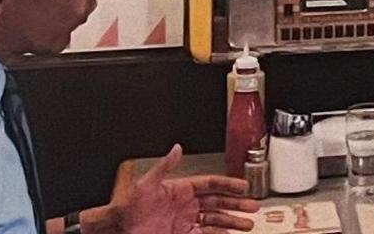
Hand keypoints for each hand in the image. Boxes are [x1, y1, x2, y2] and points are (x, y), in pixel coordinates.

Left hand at [117, 149, 254, 233]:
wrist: (119, 228)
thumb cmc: (128, 206)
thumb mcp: (146, 184)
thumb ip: (164, 166)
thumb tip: (177, 148)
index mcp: (181, 188)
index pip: (211, 184)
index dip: (228, 184)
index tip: (244, 186)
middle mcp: (186, 204)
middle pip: (218, 203)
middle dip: (237, 205)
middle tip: (254, 207)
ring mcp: (185, 221)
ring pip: (215, 220)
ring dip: (232, 222)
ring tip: (247, 225)